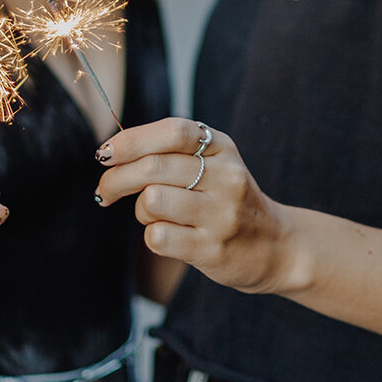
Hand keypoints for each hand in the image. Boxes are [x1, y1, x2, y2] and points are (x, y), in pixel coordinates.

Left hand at [95, 119, 293, 295]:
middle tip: (105, 190)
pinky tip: (168, 236)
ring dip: (140, 210)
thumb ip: (173, 151)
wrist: (276, 247)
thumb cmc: (228, 200)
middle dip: (115, 178)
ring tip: (152, 215)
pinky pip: (158, 237)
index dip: (131, 139)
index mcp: (223, 149)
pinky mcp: (212, 249)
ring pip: (152, 201)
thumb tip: (113, 151)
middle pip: (153, 167)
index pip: (173, 131)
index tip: (105, 153)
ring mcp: (221, 214)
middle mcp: (226, 177)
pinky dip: (152, 236)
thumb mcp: (214, 164)